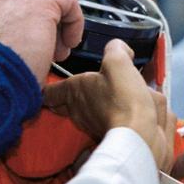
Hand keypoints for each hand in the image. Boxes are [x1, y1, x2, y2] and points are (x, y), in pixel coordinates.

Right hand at [0, 0, 83, 83]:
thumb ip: (0, 34)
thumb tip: (23, 37)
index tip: (30, 11)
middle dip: (43, 10)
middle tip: (48, 39)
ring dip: (58, 18)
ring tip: (57, 46)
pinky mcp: (41, 2)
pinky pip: (67, 0)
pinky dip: (74, 21)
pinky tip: (68, 42)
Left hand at [44, 39, 175, 170]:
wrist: (140, 136)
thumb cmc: (124, 103)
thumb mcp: (118, 62)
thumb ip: (115, 49)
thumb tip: (118, 47)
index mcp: (74, 91)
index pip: (49, 91)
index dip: (45, 86)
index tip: (43, 83)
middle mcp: (79, 110)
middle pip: (64, 104)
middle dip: (65, 98)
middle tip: (66, 91)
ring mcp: (93, 125)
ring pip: (85, 113)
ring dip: (90, 105)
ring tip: (98, 95)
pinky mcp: (112, 134)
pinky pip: (105, 121)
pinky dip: (110, 114)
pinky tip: (122, 107)